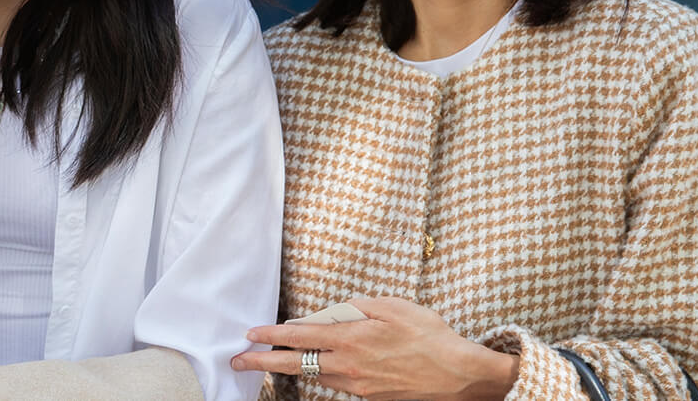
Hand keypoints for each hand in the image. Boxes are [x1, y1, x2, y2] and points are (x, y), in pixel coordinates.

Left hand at [230, 296, 518, 400]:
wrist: (459, 376)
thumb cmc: (431, 337)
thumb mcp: (395, 307)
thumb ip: (360, 306)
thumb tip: (335, 310)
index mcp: (353, 339)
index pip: (300, 336)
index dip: (272, 336)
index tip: (251, 334)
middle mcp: (349, 365)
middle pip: (296, 363)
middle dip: (262, 362)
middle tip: (238, 362)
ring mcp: (358, 386)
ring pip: (314, 375)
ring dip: (289, 369)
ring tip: (268, 364)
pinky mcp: (369, 397)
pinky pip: (337, 384)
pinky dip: (321, 375)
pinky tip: (315, 369)